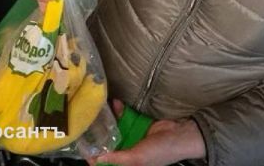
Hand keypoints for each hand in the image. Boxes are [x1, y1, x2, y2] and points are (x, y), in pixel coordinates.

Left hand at [90, 101, 205, 165]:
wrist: (180, 134)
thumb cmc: (160, 152)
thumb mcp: (137, 158)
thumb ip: (118, 158)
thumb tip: (96, 160)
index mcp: (128, 163)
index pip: (107, 162)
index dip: (94, 156)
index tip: (83, 146)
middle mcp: (127, 151)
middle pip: (108, 144)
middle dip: (99, 135)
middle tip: (88, 122)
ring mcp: (132, 136)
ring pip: (115, 129)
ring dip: (109, 119)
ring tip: (99, 109)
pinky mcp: (137, 123)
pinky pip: (125, 117)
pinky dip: (120, 111)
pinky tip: (115, 103)